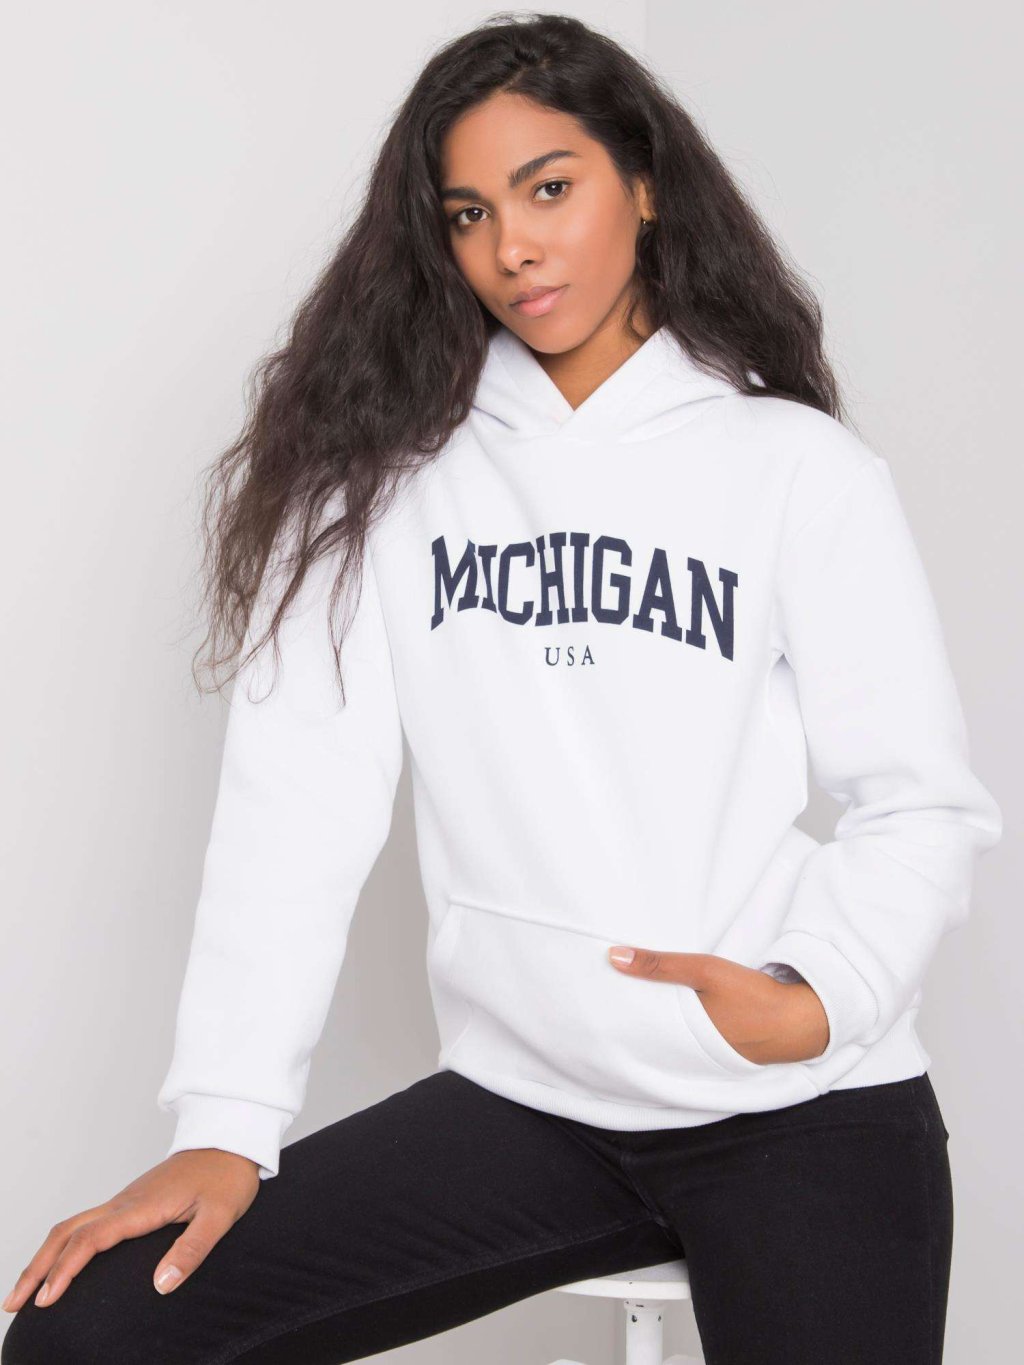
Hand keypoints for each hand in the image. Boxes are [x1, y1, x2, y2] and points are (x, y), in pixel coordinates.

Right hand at [1, 1148, 260, 1313]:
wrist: (231, 1142)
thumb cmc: (227, 1178)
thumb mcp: (220, 1217)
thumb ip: (192, 1250)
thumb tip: (161, 1285)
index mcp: (143, 1206)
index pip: (92, 1238)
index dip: (65, 1269)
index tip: (46, 1299)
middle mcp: (126, 1201)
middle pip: (68, 1231)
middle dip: (38, 1267)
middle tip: (14, 1302)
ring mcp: (126, 1200)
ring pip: (73, 1225)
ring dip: (46, 1256)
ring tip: (28, 1290)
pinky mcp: (131, 1202)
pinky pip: (87, 1223)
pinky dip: (64, 1245)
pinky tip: (63, 1263)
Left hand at [608, 946, 829, 1064]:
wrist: (800, 1022)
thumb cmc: (751, 996)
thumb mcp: (705, 971)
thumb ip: (660, 965)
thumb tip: (612, 956)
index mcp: (677, 1034)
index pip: (632, 1028)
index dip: (613, 1016)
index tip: (591, 998)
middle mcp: (684, 1051)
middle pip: (646, 1035)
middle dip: (627, 1022)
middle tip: (601, 1004)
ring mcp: (701, 1054)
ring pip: (665, 1038)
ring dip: (651, 1024)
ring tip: (627, 1007)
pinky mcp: (717, 1049)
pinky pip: (684, 1040)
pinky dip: (672, 1029)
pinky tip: (667, 1015)